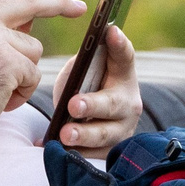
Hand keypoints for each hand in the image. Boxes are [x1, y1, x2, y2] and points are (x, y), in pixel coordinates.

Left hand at [56, 24, 142, 156]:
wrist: (91, 122)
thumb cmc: (85, 88)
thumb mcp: (85, 72)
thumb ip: (84, 63)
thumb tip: (79, 58)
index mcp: (122, 74)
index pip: (124, 56)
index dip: (119, 44)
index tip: (110, 31)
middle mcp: (128, 101)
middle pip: (113, 103)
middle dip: (93, 104)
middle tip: (73, 105)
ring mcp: (122, 128)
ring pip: (105, 133)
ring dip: (83, 134)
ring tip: (64, 134)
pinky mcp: (112, 150)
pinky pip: (94, 154)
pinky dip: (75, 154)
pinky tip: (56, 150)